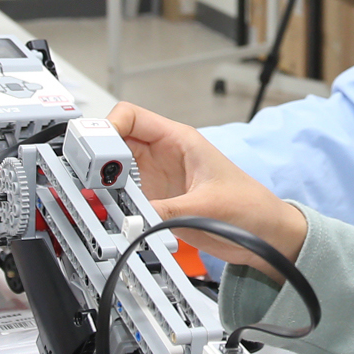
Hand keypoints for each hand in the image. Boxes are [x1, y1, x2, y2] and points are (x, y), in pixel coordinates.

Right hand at [105, 102, 306, 273]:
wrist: (266, 237)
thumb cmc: (250, 208)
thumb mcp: (207, 208)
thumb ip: (168, 212)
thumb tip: (135, 218)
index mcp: (179, 140)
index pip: (131, 117)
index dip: (108, 128)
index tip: (96, 152)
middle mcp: (164, 155)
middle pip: (116, 142)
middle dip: (97, 157)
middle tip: (87, 178)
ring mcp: (158, 178)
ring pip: (115, 169)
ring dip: (102, 181)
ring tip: (93, 196)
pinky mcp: (156, 200)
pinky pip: (124, 195)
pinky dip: (112, 201)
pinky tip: (108, 211)